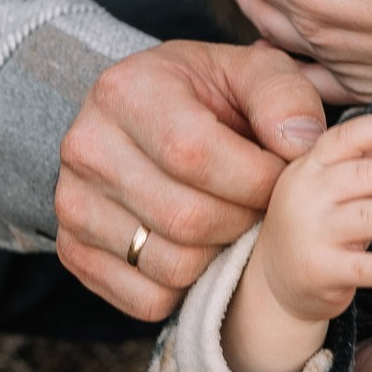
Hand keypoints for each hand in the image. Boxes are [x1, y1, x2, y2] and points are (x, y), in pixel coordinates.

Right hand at [56, 40, 326, 319]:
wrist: (147, 113)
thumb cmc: (210, 94)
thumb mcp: (252, 72)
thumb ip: (284, 98)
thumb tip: (300, 146)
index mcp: (128, 91)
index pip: (196, 155)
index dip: (256, 178)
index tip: (280, 175)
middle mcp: (86, 147)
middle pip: (185, 218)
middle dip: (244, 219)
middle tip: (260, 204)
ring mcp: (71, 203)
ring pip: (170, 265)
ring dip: (220, 255)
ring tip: (231, 220)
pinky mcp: (73, 250)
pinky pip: (146, 299)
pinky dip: (187, 287)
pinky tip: (200, 247)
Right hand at [223, 108, 371, 371]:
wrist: (275, 282)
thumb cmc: (319, 224)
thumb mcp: (337, 188)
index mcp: (310, 167)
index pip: (345, 139)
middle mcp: (306, 195)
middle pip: (363, 176)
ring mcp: (309, 234)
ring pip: (369, 218)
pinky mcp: (318, 271)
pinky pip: (365, 268)